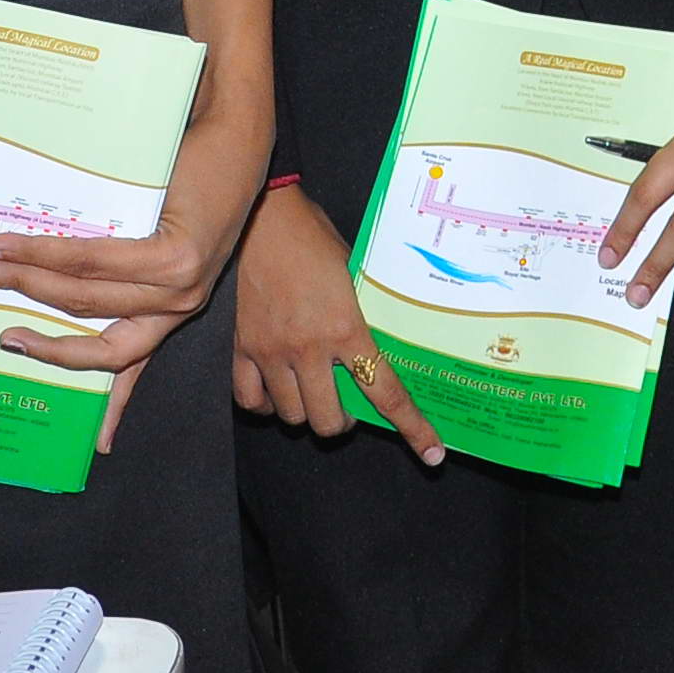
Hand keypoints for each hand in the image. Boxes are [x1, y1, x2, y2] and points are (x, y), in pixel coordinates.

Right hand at [0, 90, 262, 451]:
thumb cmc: (194, 173)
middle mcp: (180, 307)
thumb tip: (50, 268)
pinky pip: (95, 263)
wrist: (237, 129)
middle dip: (34, 334)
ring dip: (25, 283)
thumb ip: (120, 259)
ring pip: (85, 299)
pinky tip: (15, 246)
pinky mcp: (175, 256)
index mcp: (174, 306)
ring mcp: (180, 285)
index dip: (113, 406)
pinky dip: (47, 256)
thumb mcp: (159, 228)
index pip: (136, 365)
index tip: (98, 446)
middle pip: (94, 340)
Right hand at [228, 183, 441, 462]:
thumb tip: (380, 348)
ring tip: (314, 394)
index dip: (412, 429)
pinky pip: (251, 400)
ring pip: (292, 416)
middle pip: (329, 421)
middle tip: (349, 406)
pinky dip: (267, 405)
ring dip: (308, 412)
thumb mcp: (356, 275)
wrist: (266, 217)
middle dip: (343, 421)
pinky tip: (277, 392)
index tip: (431, 454)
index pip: (386, 393)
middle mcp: (309, 349)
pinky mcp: (242, 348)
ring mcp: (272, 352)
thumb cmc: (316, 239)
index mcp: (347, 330)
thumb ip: (364, 316)